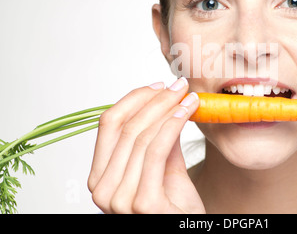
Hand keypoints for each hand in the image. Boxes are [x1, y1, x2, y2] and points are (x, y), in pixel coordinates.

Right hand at [87, 77, 204, 212]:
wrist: (188, 231)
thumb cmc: (176, 206)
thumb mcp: (164, 166)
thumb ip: (159, 138)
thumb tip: (166, 102)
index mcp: (100, 177)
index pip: (109, 124)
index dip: (134, 99)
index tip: (158, 85)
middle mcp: (102, 189)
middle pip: (125, 128)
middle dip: (155, 100)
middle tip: (178, 86)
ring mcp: (120, 199)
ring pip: (141, 137)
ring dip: (167, 109)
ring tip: (188, 97)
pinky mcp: (143, 204)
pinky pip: (156, 151)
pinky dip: (172, 125)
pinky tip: (186, 112)